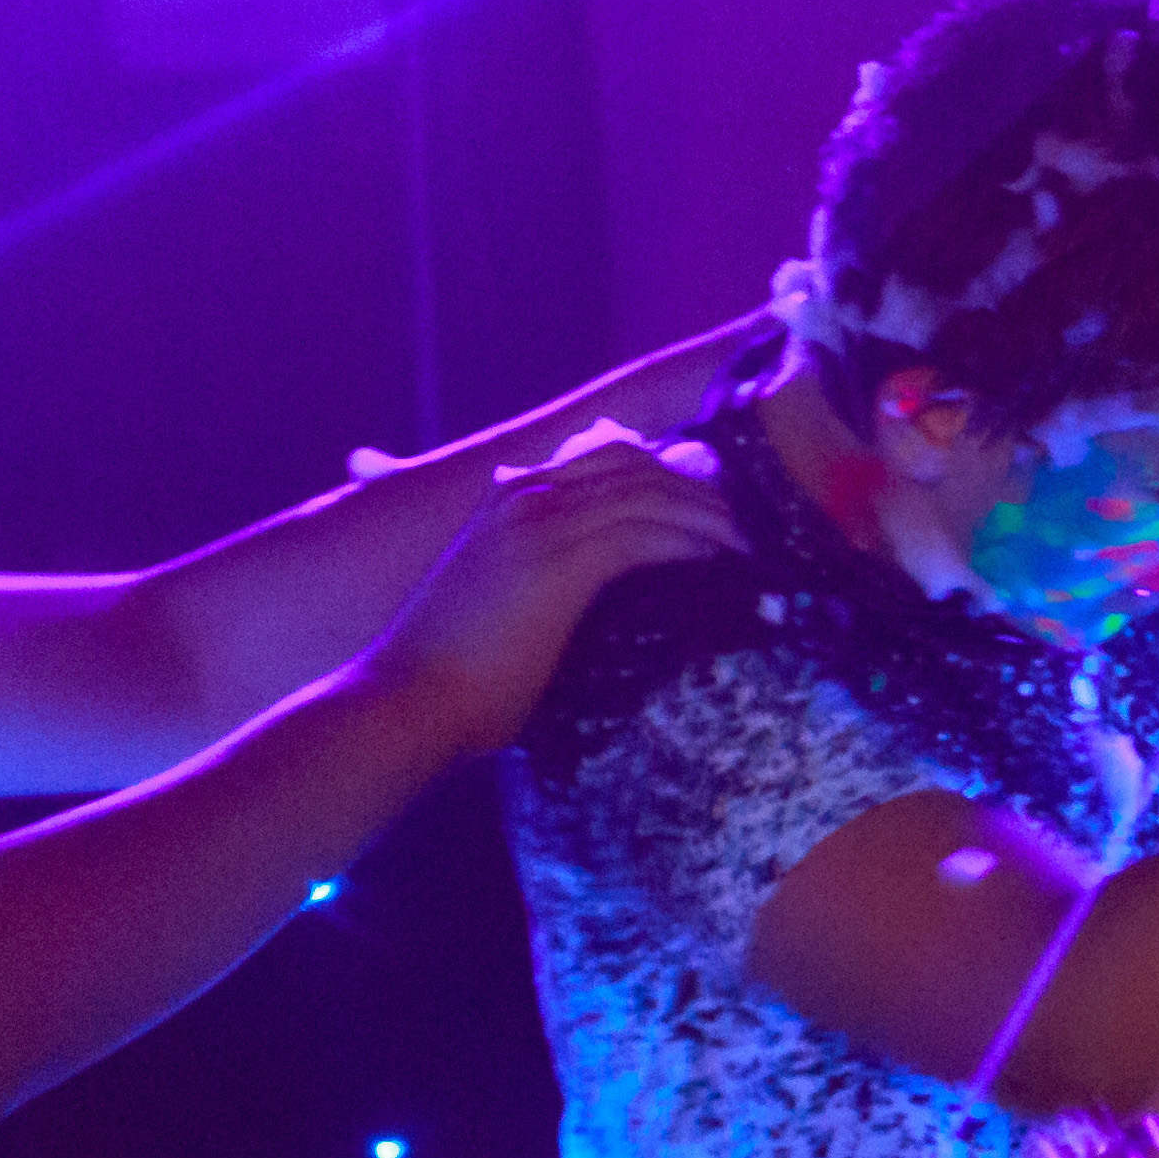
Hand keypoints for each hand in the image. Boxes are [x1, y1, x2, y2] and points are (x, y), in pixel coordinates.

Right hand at [346, 431, 736, 756]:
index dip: (668, 474)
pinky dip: (692, 543)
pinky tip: (726, 561)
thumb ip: (543, 584)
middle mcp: (522, 496)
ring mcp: (538, 524)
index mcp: (508, 499)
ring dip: (709, 515)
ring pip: (649, 494)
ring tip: (754, 542)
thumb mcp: (501, 608)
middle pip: (636, 464)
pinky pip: (645, 535)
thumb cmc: (452, 675)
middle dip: (699, 487)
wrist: (404, 702)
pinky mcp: (557, 562)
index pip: (606, 456)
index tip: (716, 504)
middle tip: (752, 520)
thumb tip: (587, 607)